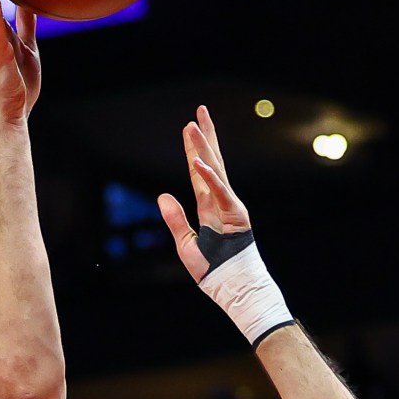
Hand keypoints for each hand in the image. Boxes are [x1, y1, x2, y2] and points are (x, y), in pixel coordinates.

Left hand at [156, 106, 252, 280]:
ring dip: (203, 147)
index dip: (191, 149)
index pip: (197, 172)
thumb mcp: (185, 244)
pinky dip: (209, 177)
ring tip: (193, 125)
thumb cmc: (212, 270)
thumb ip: (175, 219)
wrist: (232, 287)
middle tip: (199, 110)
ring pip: (215, 170)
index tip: (188, 127)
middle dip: (204, 136)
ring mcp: (230, 206)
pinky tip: (197, 160)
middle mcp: (220, 201)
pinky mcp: (236, 215)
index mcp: (208, 207)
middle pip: (211, 162)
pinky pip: (220, 192)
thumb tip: (162, 194)